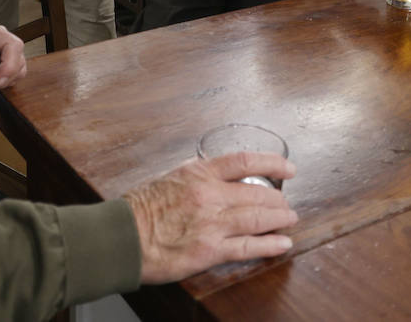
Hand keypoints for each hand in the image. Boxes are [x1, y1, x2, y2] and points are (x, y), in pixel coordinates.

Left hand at [0, 22, 26, 92]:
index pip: (12, 45)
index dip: (11, 64)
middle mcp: (0, 39)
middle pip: (18, 56)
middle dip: (7, 75)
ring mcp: (3, 51)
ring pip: (19, 67)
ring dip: (5, 81)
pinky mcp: (4, 63)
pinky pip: (14, 75)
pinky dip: (4, 83)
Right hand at [125, 152, 297, 284]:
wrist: (121, 237)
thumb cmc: (138, 209)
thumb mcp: (169, 178)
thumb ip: (195, 178)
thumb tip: (214, 178)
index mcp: (199, 173)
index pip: (245, 161)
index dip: (272, 163)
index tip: (288, 168)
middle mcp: (209, 194)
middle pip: (258, 192)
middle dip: (277, 199)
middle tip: (285, 204)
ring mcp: (212, 222)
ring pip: (258, 217)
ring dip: (279, 219)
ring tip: (290, 220)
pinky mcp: (210, 249)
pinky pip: (248, 246)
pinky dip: (269, 245)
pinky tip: (282, 244)